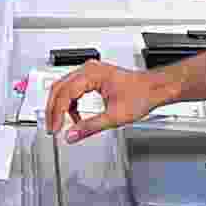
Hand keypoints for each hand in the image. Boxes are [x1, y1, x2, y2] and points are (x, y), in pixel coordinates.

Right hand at [44, 61, 171, 142]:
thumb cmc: (141, 94)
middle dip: (53, 110)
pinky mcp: (92, 77)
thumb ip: (90, 127)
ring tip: (61, 125)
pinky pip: (73, 90)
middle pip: (59, 89)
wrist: (154, 88)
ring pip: (64, 89)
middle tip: (51, 128)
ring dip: (61, 108)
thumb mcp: (114, 116)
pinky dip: (71, 105)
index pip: (64, 94)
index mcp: (92, 74)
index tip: (54, 129)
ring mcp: (89, 72)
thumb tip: (72, 135)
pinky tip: (75, 118)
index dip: (56, 114)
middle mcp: (88, 69)